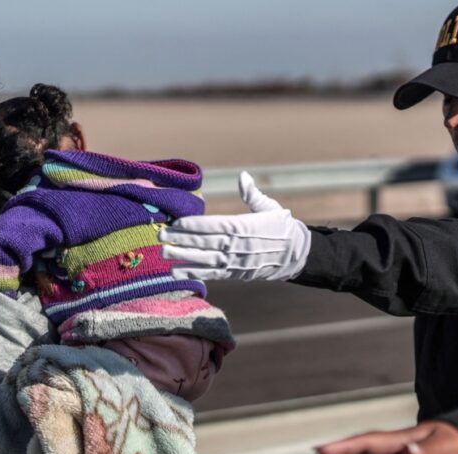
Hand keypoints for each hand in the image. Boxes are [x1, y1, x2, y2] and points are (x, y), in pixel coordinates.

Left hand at [160, 172, 310, 280]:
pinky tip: (176, 272)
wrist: (297, 255)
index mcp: (246, 227)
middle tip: (160, 235)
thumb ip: (252, 194)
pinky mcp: (235, 273)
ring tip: (163, 253)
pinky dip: (193, 273)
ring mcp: (236, 261)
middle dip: (182, 239)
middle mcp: (239, 246)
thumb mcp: (270, 207)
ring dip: (183, 256)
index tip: (177, 222)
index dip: (195, 224)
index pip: (215, 225)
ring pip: (205, 259)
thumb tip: (242, 176)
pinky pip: (211, 274)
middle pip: (206, 242)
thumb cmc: (282, 226)